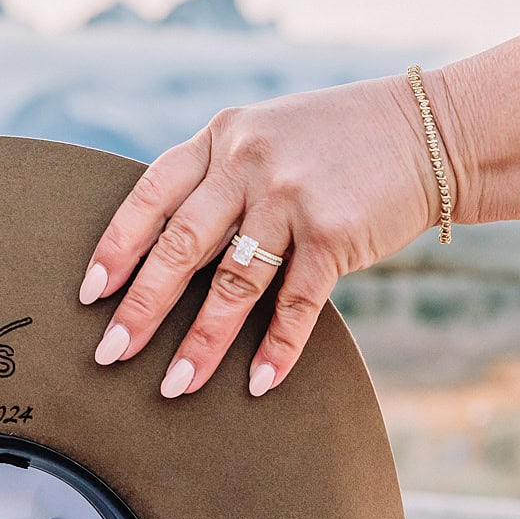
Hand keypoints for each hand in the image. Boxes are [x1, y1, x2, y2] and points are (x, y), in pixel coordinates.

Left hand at [80, 74, 446, 397]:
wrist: (429, 132)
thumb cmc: (336, 143)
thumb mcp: (264, 137)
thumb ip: (216, 178)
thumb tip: (159, 247)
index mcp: (220, 139)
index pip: (150, 196)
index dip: (116, 248)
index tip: (90, 294)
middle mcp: (247, 163)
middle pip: (179, 248)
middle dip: (140, 308)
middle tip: (109, 354)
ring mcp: (291, 198)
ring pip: (232, 285)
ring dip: (201, 342)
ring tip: (175, 386)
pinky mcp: (335, 234)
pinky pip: (295, 304)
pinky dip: (276, 349)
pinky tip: (258, 384)